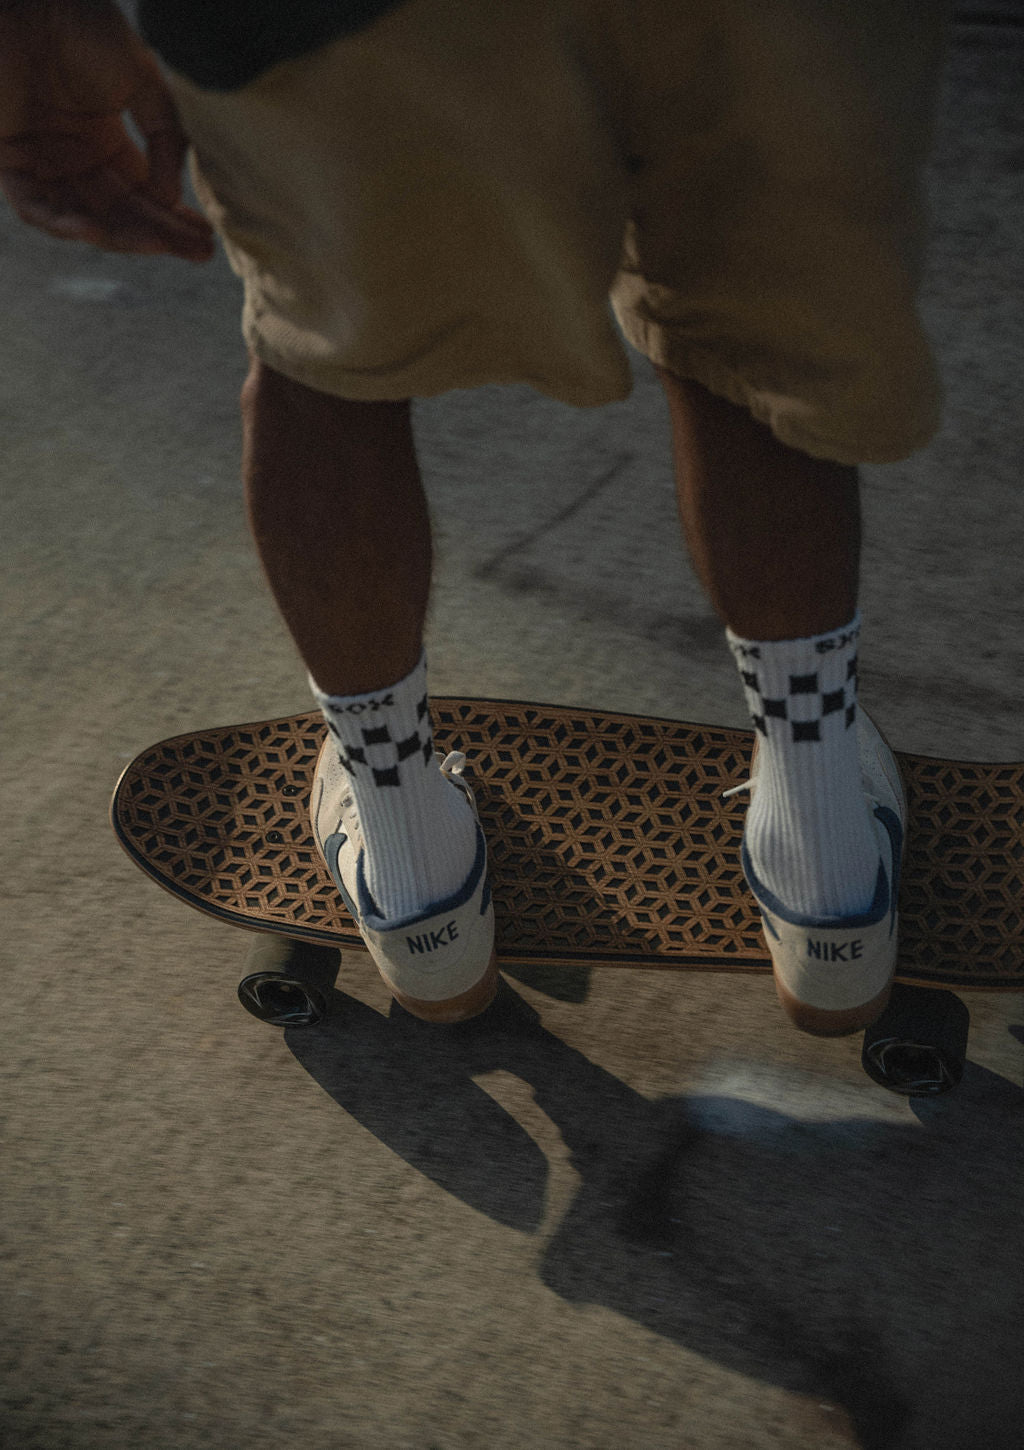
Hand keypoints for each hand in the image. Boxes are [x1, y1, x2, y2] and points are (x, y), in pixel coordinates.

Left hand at [0, 0, 214, 259]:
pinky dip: (61, 224)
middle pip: (121, 214)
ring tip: (157, 245)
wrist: (31, 5)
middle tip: (198, 253)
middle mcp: (76, 160)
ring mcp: (43, 163)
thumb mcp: (143, 82)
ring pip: (83, 219)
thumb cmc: (84, 28)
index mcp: (106, 142)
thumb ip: (164, 137)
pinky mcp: (8, 159)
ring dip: (120, 237)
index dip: (174, 221)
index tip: (205, 242)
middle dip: (159, 236)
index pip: (143, 195)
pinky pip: (34, 206)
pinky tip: (96, 230)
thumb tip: (171, 197)